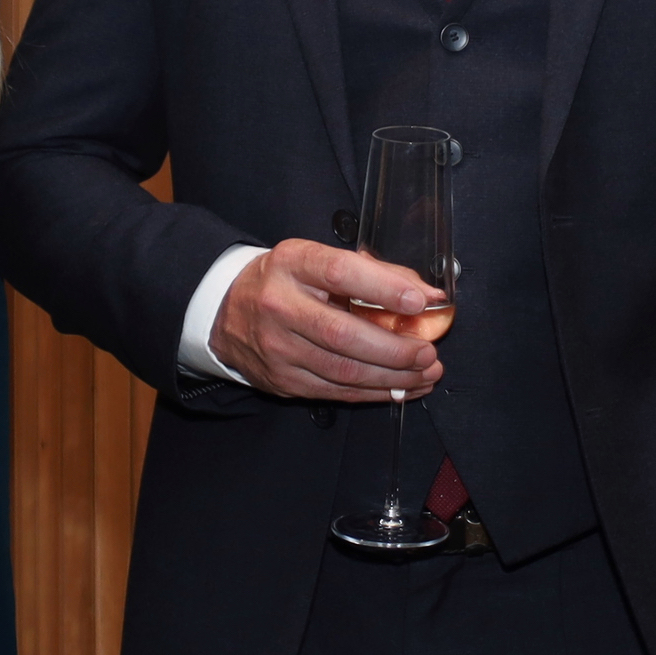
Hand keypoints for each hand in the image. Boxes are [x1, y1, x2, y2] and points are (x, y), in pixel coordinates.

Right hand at [210, 239, 444, 402]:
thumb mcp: (319, 261)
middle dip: (394, 348)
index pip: (340, 272)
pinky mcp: (282, 379)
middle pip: (343, 333)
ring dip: (392, 376)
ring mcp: (278, 347)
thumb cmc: (287, 282)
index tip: (419, 302)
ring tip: (426, 372)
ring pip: (343, 370)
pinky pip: (336, 391)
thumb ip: (374, 273)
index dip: (384, 288)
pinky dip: (374, 393)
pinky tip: (401, 388)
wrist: (226, 312)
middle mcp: (279, 305)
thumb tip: (427, 296)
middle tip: (429, 353)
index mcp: (292, 264)